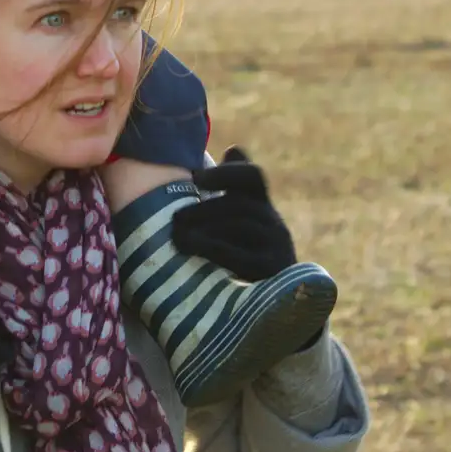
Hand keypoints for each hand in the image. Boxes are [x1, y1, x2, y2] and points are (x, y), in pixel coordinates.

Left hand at [170, 148, 297, 280]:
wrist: (273, 302)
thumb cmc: (240, 254)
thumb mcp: (236, 221)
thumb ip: (230, 189)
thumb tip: (233, 149)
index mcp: (261, 206)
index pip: (252, 176)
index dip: (226, 173)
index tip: (196, 179)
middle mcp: (273, 222)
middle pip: (239, 204)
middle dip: (203, 209)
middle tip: (174, 219)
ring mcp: (276, 246)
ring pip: (239, 225)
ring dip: (204, 228)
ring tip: (177, 236)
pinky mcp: (270, 271)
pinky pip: (240, 254)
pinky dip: (212, 249)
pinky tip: (191, 250)